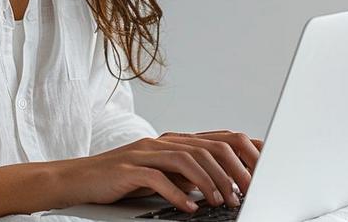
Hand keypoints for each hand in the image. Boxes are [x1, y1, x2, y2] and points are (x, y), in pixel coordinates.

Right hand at [58, 129, 263, 212]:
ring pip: (188, 158)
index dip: (245, 151)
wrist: (80, 178)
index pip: (218, 137)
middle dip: (234, 169)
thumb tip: (226, 184)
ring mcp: (145, 152)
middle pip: (208, 145)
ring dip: (210, 182)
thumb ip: (189, 174)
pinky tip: (189, 208)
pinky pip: (158, 177)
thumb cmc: (123, 180)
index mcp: (174, 141)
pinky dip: (177, 193)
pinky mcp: (129, 168)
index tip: (267, 169)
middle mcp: (162, 141)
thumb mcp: (163, 174)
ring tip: (222, 203)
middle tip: (249, 192)